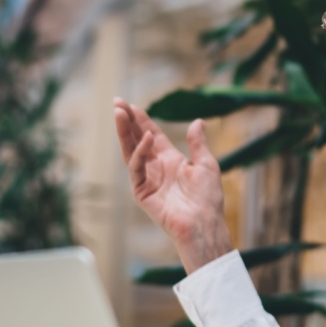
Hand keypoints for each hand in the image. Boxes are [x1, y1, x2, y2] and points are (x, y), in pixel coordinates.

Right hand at [113, 98, 232, 271]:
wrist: (204, 223)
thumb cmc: (208, 198)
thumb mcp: (207, 165)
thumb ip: (198, 143)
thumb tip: (198, 121)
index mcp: (171, 160)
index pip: (151, 135)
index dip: (141, 120)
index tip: (130, 105)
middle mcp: (157, 168)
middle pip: (136, 139)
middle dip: (127, 122)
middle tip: (117, 103)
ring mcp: (147, 179)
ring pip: (131, 151)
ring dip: (124, 132)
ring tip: (119, 113)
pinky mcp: (142, 192)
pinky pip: (137, 168)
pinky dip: (139, 152)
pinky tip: (145, 138)